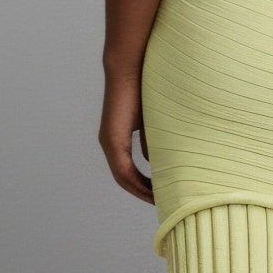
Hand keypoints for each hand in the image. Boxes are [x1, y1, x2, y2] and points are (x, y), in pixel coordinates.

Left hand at [99, 66, 154, 203]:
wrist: (130, 67)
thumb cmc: (145, 87)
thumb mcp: (154, 121)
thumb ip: (154, 142)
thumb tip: (160, 162)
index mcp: (118, 139)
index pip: (130, 171)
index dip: (145, 186)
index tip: (162, 194)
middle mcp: (109, 144)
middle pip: (126, 180)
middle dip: (144, 194)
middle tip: (164, 205)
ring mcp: (109, 143)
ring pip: (124, 178)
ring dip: (141, 192)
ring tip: (160, 202)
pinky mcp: (112, 141)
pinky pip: (124, 171)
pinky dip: (138, 183)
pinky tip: (152, 191)